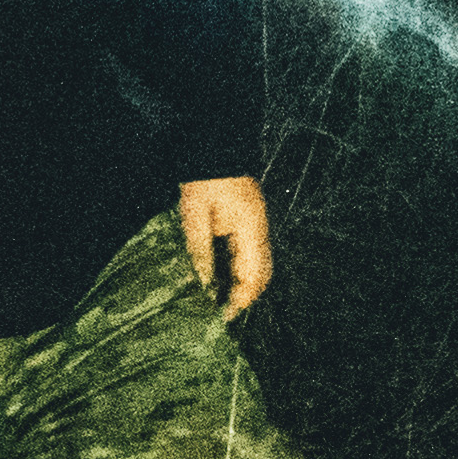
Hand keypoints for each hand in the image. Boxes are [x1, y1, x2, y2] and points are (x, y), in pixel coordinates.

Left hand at [175, 176, 274, 318]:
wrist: (217, 143)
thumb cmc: (205, 177)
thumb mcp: (195, 213)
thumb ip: (200, 249)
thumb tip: (203, 282)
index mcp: (251, 230)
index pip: (255, 276)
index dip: (241, 299)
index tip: (223, 315)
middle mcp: (259, 231)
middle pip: (262, 274)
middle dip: (244, 296)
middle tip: (221, 311)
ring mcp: (256, 225)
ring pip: (257, 265)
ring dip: (241, 284)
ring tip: (217, 299)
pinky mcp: (249, 220)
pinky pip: (249, 253)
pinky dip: (238, 269)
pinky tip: (219, 276)